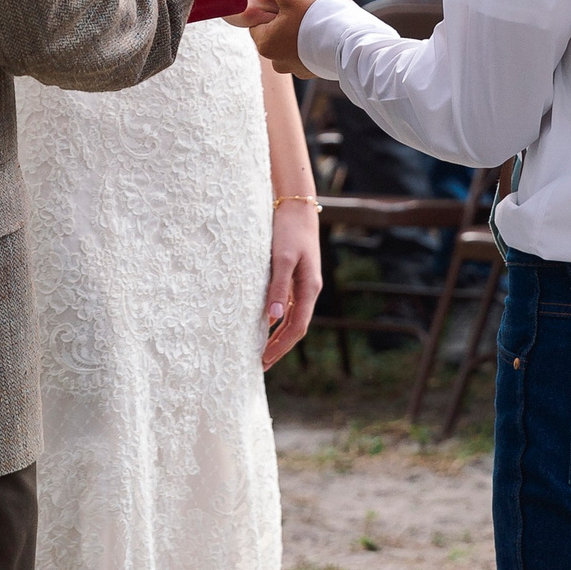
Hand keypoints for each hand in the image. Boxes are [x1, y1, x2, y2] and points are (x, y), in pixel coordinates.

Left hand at [242, 0, 333, 77]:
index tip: (285, 0)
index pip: (257, 21)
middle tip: (301, 6)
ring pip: (289, 43)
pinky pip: (305, 52)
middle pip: (274, 32)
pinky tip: (321, 30)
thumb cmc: (318, 18)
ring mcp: (296, 68)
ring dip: (297, 30)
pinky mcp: (312, 70)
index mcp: (265, 45)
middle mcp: (277, 62)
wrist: (350, 43)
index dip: (270, 7)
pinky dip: (311, 42)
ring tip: (313, 18)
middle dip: (284, 18)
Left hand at [261, 198, 323, 369]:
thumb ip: (277, 286)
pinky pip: (288, 304)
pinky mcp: (295, 275)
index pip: (297, 327)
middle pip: (296, 327)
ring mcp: (303, 283)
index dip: (281, 346)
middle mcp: (309, 289)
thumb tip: (274, 317)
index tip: (264, 361)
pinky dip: (277, 318)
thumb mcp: (282, 258)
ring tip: (262, 350)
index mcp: (310, 288)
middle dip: (280, 347)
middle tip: (260, 364)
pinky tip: (264, 323)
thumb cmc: (288, 230)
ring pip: (293, 317)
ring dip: (278, 335)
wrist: (296, 205)